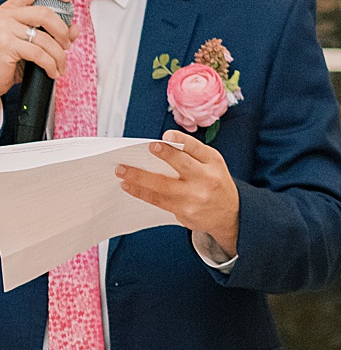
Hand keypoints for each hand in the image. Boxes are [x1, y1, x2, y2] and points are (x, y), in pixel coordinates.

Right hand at [0, 0, 73, 133]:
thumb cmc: (5, 62)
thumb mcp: (29, 43)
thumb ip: (50, 33)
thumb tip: (74, 29)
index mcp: (9, 9)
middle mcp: (4, 15)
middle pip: (45, 13)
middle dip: (62, 31)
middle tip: (66, 44)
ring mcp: (3, 28)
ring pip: (44, 37)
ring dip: (58, 54)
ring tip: (60, 65)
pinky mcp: (5, 45)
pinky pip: (38, 53)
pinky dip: (50, 64)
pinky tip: (52, 71)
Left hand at [116, 131, 240, 253]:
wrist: (230, 214)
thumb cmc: (213, 182)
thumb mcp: (211, 164)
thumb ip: (190, 154)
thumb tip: (159, 145)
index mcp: (213, 162)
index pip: (197, 149)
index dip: (182, 141)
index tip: (166, 135)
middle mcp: (207, 179)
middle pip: (182, 165)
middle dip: (164, 156)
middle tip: (146, 148)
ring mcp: (195, 197)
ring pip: (163, 186)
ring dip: (138, 177)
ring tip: (121, 170)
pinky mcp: (185, 212)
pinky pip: (158, 201)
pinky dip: (140, 192)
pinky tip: (128, 186)